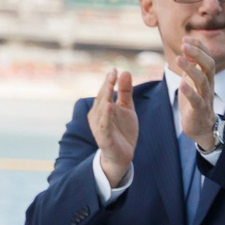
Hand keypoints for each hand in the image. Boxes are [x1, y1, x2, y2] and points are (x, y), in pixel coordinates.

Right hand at [89, 67, 137, 188]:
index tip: (114, 69)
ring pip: (101, 110)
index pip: (104, 91)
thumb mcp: (127, 108)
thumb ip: (125, 92)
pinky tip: (109, 106)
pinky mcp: (104, 137)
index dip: (109, 81)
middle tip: (112, 74)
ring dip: (104, 98)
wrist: (123, 155)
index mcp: (101, 107)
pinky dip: (106, 116)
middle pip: (102, 98)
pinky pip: (104, 125)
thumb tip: (125, 72)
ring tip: (109, 87)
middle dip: (106, 86)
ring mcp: (99, 126)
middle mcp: (97, 115)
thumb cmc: (123, 130)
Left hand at [168, 39, 218, 147]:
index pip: (207, 57)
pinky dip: (190, 92)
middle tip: (184, 44)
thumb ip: (191, 64)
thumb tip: (186, 46)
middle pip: (209, 66)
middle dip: (197, 54)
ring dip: (191, 69)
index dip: (199, 47)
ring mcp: (205, 97)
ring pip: (202, 81)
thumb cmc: (195, 101)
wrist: (201, 126)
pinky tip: (182, 85)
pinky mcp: (199, 110)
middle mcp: (209, 85)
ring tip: (179, 58)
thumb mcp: (192, 80)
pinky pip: (197, 100)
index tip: (186, 38)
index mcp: (207, 76)